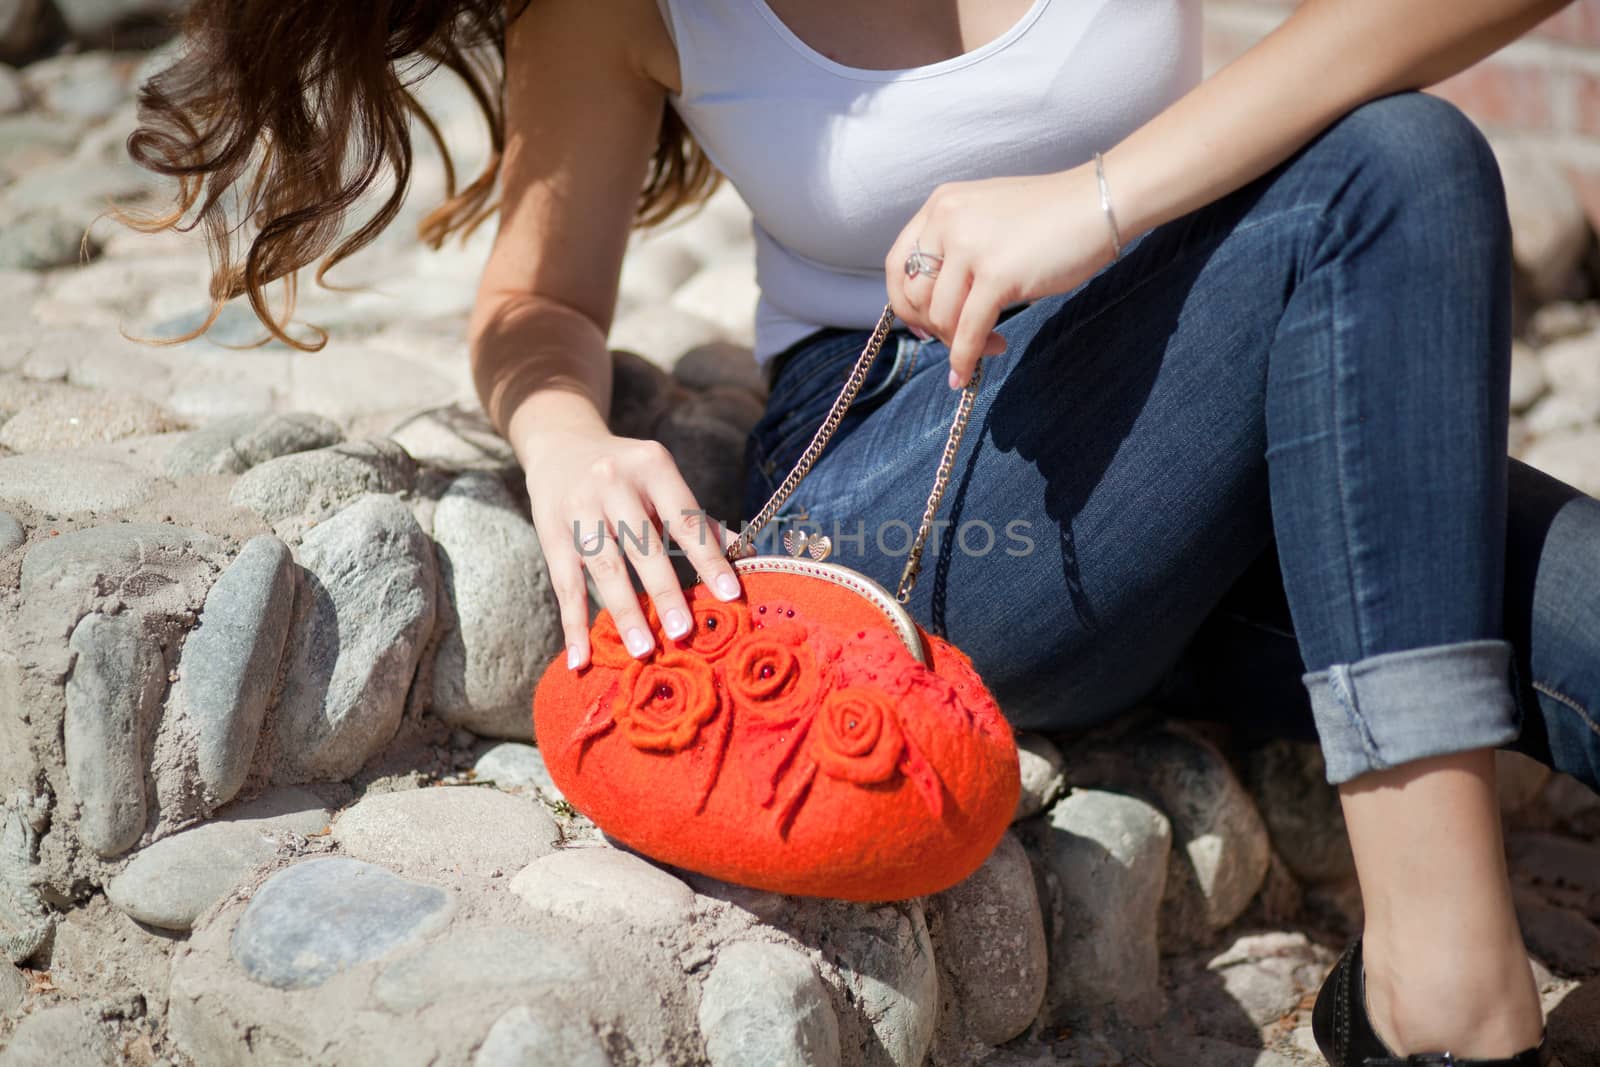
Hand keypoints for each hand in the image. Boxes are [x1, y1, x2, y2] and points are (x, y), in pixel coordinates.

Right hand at [520, 425, 742, 669]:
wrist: (560, 445)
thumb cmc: (626, 472)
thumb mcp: (661, 480)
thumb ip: (698, 519)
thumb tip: (748, 553)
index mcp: (653, 467)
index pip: (685, 519)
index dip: (708, 558)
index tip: (730, 594)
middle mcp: (614, 483)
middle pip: (643, 546)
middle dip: (664, 591)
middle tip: (684, 632)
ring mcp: (579, 508)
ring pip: (604, 567)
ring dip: (624, 612)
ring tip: (642, 650)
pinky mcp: (550, 533)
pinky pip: (565, 585)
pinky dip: (572, 626)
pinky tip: (580, 658)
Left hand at [884, 164, 1118, 388]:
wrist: (1100, 203)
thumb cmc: (1051, 216)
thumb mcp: (987, 217)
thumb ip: (957, 248)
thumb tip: (935, 307)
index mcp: (941, 206)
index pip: (898, 264)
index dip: (905, 302)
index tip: (923, 324)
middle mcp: (947, 221)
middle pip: (916, 296)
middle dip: (935, 328)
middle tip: (960, 340)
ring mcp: (971, 246)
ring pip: (940, 316)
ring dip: (958, 343)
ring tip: (990, 345)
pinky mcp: (998, 274)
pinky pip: (968, 330)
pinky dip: (966, 358)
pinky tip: (970, 371)